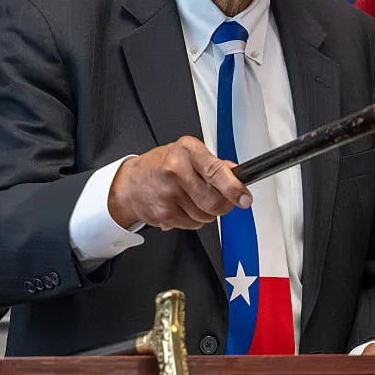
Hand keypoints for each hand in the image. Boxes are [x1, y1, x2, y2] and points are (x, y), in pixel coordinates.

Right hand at [108, 136, 251, 229]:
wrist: (130, 183)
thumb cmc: (160, 165)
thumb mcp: (186, 153)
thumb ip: (213, 162)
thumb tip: (235, 172)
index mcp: (187, 150)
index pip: (216, 171)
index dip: (233, 188)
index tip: (244, 198)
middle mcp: (176, 169)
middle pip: (213, 200)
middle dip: (222, 205)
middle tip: (221, 200)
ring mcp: (168, 193)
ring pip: (205, 215)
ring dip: (207, 212)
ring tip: (193, 199)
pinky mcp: (163, 213)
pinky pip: (192, 224)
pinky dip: (192, 219)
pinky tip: (182, 206)